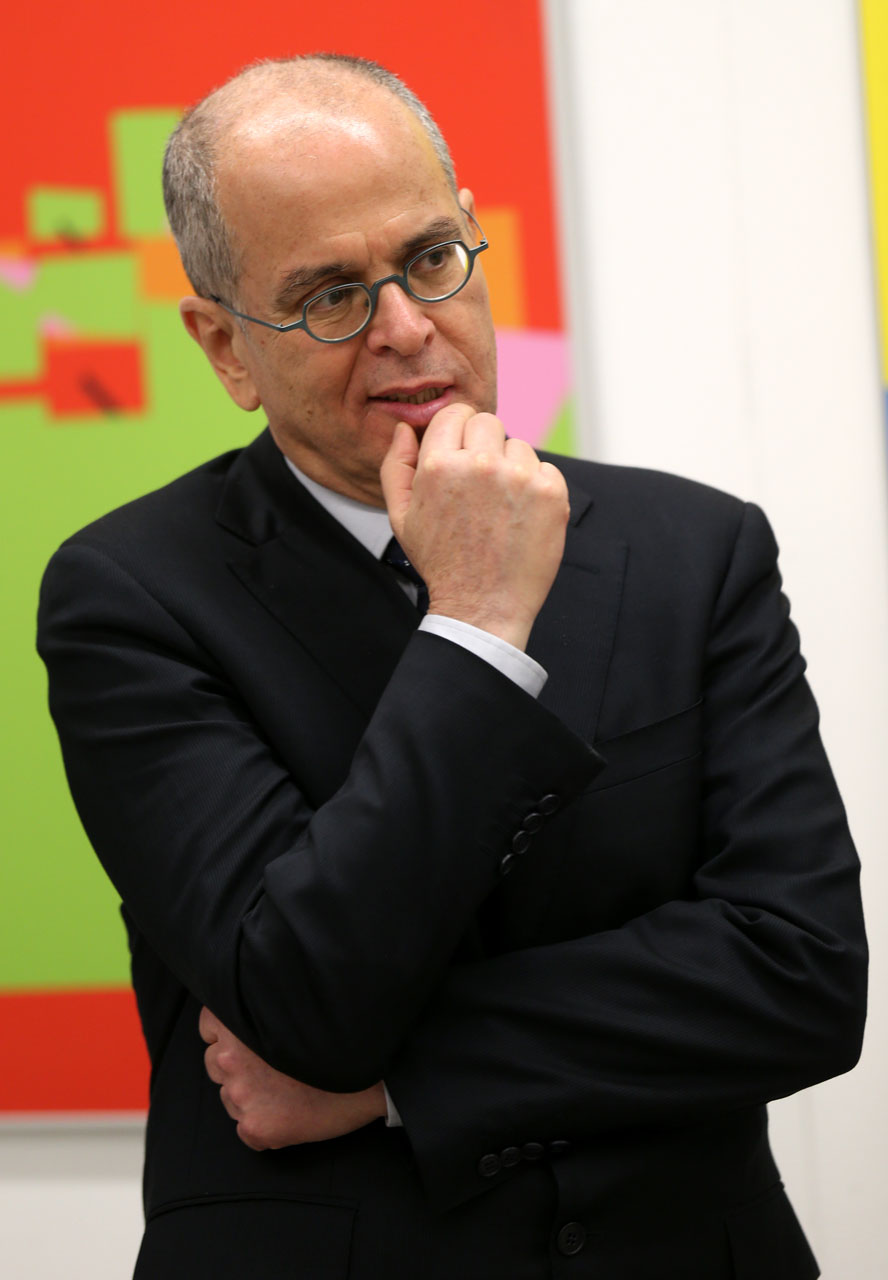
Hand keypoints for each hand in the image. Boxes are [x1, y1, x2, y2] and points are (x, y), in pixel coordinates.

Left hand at [198, 1008, 386, 1150]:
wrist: (369, 1078)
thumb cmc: (335, 1043)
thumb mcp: (292, 1013)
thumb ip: (261, 1017)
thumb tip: (241, 1023)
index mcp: (240, 1026)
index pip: (208, 1025)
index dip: (224, 1031)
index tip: (243, 1038)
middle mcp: (231, 1059)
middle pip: (214, 1063)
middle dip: (236, 1067)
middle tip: (273, 1069)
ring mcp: (241, 1096)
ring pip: (229, 1098)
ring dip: (249, 1097)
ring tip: (288, 1091)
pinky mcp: (255, 1127)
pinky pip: (247, 1130)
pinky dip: (264, 1125)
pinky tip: (292, 1114)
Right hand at [380, 405, 568, 650]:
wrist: (483, 607)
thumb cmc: (441, 563)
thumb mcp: (402, 517)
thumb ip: (396, 466)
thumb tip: (406, 429)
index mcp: (439, 465)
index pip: (456, 414)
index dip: (458, 432)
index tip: (462, 454)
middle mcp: (480, 464)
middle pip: (488, 423)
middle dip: (484, 446)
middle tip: (480, 486)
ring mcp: (519, 477)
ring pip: (518, 446)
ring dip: (511, 468)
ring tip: (499, 508)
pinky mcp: (551, 492)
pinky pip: (545, 468)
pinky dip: (536, 487)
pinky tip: (520, 516)